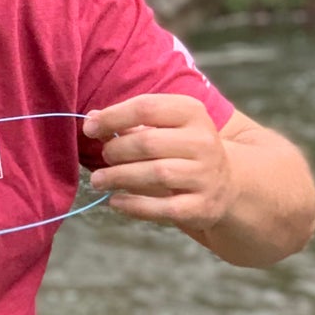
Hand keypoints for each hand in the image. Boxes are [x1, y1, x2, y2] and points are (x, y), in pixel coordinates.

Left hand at [82, 93, 232, 235]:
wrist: (224, 183)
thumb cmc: (182, 149)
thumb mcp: (164, 127)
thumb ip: (129, 124)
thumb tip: (92, 120)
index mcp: (192, 113)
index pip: (147, 107)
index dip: (113, 117)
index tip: (90, 127)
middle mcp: (203, 142)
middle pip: (148, 142)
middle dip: (116, 150)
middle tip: (104, 157)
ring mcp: (205, 176)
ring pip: (156, 174)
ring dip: (119, 177)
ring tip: (99, 180)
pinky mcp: (201, 207)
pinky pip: (163, 207)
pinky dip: (134, 205)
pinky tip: (115, 201)